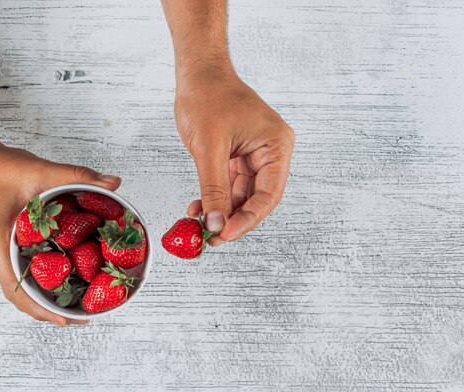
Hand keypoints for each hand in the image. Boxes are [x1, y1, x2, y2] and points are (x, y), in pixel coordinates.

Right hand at [0, 146, 120, 324]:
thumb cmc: (1, 169)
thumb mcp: (40, 170)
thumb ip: (77, 175)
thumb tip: (114, 183)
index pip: (16, 289)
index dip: (40, 308)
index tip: (64, 319)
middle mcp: (0, 253)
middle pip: (22, 294)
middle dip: (49, 310)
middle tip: (81, 317)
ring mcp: (5, 250)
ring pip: (25, 283)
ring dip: (47, 296)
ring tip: (76, 303)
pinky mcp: (13, 242)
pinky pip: (28, 266)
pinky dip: (46, 276)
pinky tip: (66, 274)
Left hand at [174, 67, 294, 244]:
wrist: (196, 73)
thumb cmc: (208, 96)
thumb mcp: (209, 148)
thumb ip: (213, 189)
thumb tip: (215, 224)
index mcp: (276, 145)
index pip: (269, 194)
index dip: (247, 219)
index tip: (225, 234)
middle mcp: (270, 152)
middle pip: (256, 198)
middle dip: (232, 219)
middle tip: (211, 238)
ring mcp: (254, 156)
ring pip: (241, 196)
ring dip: (220, 212)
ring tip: (199, 225)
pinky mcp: (236, 157)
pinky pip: (228, 186)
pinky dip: (213, 199)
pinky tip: (197, 209)